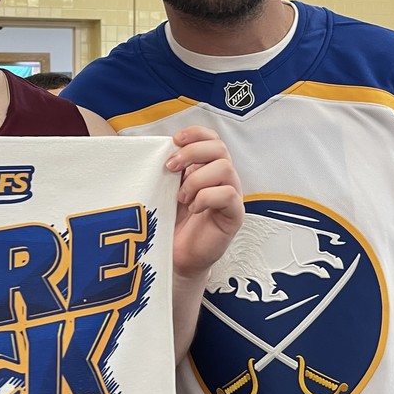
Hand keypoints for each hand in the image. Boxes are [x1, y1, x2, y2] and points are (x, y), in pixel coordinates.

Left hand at [164, 126, 242, 359]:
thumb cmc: (170, 224)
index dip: (196, 134)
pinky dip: (207, 197)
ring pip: (225, 168)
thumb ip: (169, 170)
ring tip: (182, 196)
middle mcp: (222, 180)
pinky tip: (194, 208)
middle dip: (192, 153)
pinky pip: (229, 195)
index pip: (212, 138)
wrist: (175, 259)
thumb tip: (159, 148)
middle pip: (219, 148)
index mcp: (207, 169)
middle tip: (171, 167)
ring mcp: (231, 197)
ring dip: (197, 178)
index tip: (175, 140)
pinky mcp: (234, 216)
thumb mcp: (165, 189)